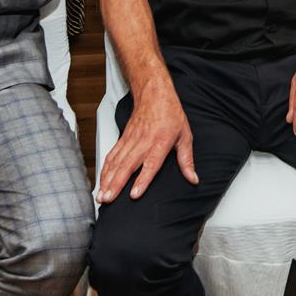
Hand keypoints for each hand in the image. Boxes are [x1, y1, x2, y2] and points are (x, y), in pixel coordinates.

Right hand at [96, 81, 196, 202]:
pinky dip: (105, 169)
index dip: (142, 180)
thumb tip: (193, 178)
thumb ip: (186, 160)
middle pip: (127, 166)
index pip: (150, 164)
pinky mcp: (123, 139)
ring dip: (107, 180)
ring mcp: (130, 141)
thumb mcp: (185, 136)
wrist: (154, 94)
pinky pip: (112, 156)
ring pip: (116, 163)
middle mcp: (143, 143)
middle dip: (115, 185)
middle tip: (107, 200)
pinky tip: (102, 181)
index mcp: (160, 143)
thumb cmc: (170, 114)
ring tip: (101, 196)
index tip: (134, 194)